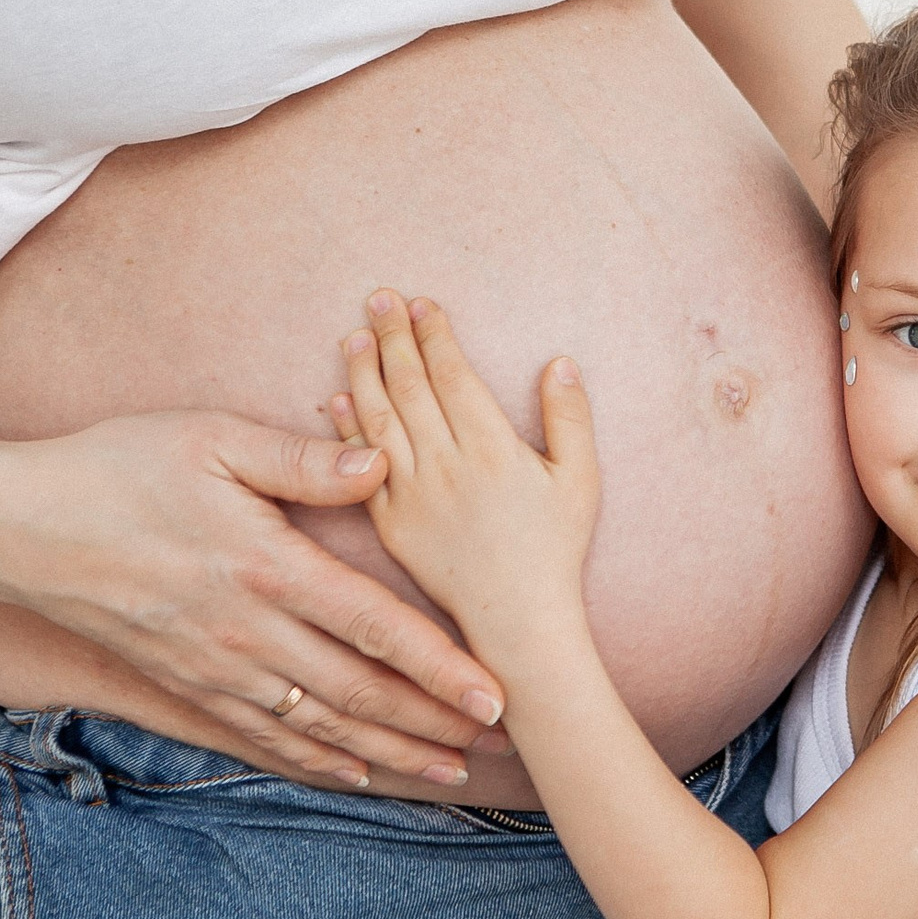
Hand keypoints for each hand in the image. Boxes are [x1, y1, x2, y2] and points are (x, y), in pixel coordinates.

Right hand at [0, 408, 509, 788]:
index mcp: (265, 568)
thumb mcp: (212, 439)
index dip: (439, 666)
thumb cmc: (117, 466)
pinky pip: (260, 738)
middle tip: (501, 748)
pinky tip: (354, 775)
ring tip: (448, 772)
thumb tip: (382, 463)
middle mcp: (244, 633)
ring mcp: (212, 668)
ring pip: (318, 727)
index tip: (494, 696)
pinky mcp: (182, 686)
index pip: (374, 626)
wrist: (15, 525)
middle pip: (359, 692)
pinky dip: (314, 761)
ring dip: (388, 753)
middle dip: (434, 724)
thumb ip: (302, 460)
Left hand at [330, 290, 600, 645]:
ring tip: (354, 337)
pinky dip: (346, 431)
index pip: (452, 376)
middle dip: (393, 337)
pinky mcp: (391, 525)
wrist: (518, 620)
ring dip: (362, 373)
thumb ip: (570, 419)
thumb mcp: (581, 480)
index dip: (434, 335)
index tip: (422, 303)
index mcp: (492, 450)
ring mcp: (412, 496)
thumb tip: (559, 363)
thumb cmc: (555, 548)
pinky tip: (336, 400)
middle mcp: (446, 467)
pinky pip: (359, 471)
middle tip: (378, 298)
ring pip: (379, 420)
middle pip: (410, 387)